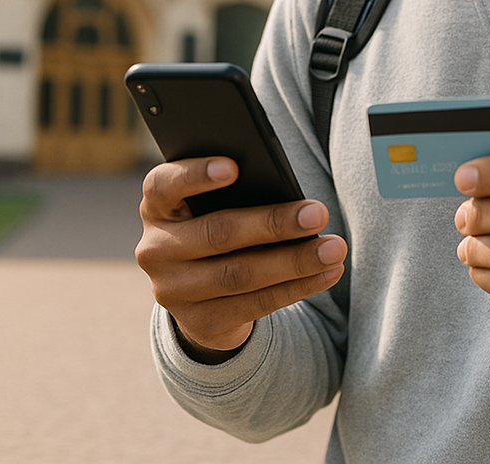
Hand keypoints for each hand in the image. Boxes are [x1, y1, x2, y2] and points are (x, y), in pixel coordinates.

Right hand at [135, 157, 347, 362]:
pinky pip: (255, 304)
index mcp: (158, 206)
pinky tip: (327, 273)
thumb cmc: (218, 223)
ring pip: (240, 274)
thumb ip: (235, 194)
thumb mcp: (215, 205)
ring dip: (295, 261)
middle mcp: (156, 249)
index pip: (164, 184)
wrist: (200, 292)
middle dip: (274, 223)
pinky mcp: (199, 322)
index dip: (196, 175)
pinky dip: (297, 287)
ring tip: (334, 248)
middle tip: (318, 213)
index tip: (234, 167)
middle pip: (218, 233)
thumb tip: (287, 193)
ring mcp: (173, 290)